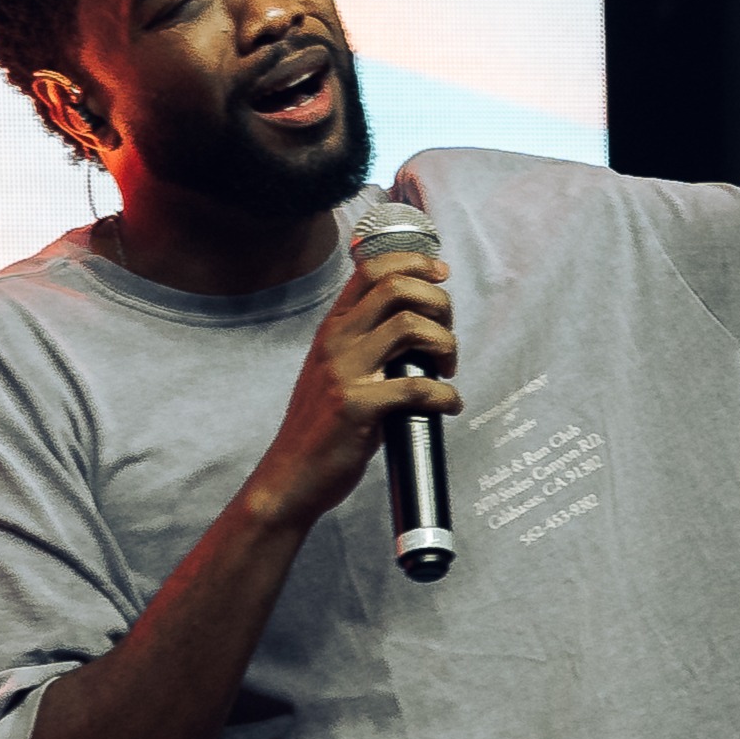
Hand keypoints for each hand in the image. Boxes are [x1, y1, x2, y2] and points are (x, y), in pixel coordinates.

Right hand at [243, 239, 459, 528]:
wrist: (291, 476)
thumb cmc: (323, 427)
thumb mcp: (335, 371)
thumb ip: (366, 344)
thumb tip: (417, 326)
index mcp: (333, 329)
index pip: (372, 268)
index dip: (414, 262)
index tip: (441, 275)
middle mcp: (336, 341)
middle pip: (397, 287)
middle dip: (438, 303)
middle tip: (447, 336)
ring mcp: (344, 372)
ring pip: (410, 326)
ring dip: (444, 344)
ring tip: (447, 370)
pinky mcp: (357, 408)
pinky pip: (416, 387)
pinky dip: (444, 395)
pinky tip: (448, 405)